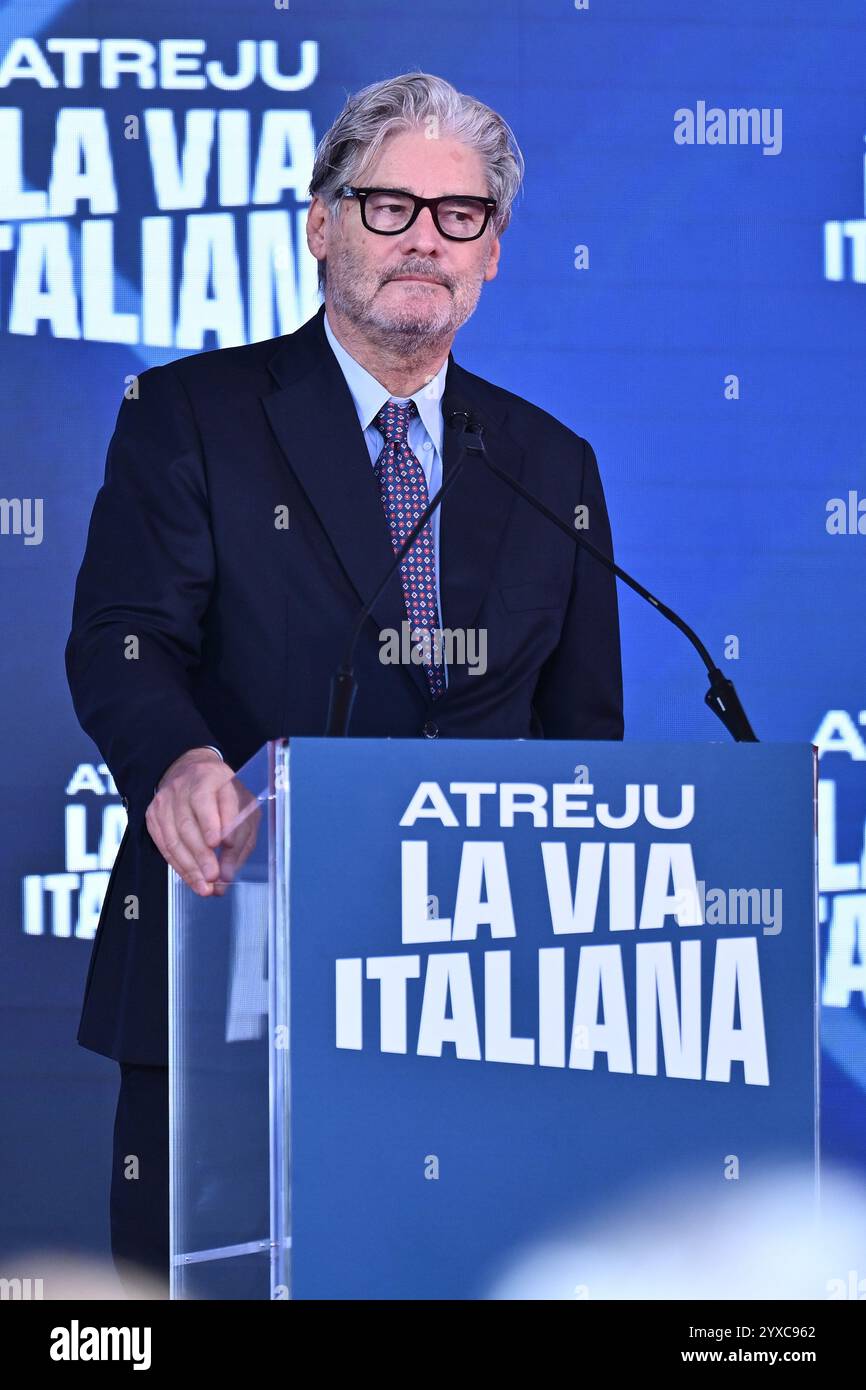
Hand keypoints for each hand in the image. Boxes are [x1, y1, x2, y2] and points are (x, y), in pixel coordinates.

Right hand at [145, 747, 257, 896]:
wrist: (190, 771)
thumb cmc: (223, 793)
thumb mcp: (243, 807)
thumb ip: (241, 837)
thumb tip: (228, 872)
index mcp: (210, 776)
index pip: (206, 799)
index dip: (212, 822)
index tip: (219, 843)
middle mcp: (183, 786)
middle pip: (188, 823)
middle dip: (201, 854)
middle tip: (213, 876)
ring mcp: (165, 802)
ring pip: (174, 838)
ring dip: (190, 866)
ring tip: (205, 887)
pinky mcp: (153, 816)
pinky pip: (164, 846)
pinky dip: (178, 866)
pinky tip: (192, 879)